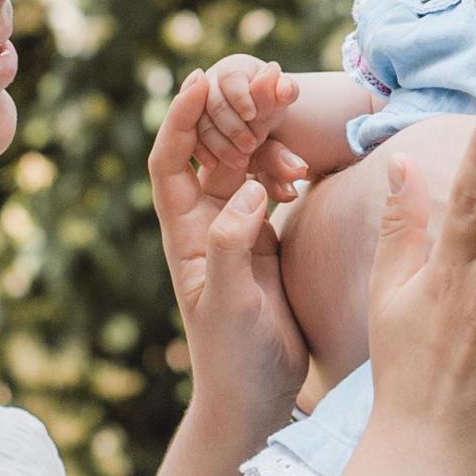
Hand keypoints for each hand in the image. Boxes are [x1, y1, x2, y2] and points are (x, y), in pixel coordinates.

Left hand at [150, 71, 307, 439]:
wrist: (256, 396)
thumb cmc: (233, 357)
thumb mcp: (228, 303)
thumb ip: (232, 245)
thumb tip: (249, 190)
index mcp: (183, 234)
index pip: (170, 160)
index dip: (180, 117)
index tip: (202, 79)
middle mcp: (205, 225)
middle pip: (210, 151)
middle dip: (232, 112)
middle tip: (267, 81)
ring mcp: (236, 231)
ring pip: (244, 164)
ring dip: (262, 134)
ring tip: (289, 106)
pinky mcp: (265, 242)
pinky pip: (271, 189)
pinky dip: (285, 170)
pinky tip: (304, 166)